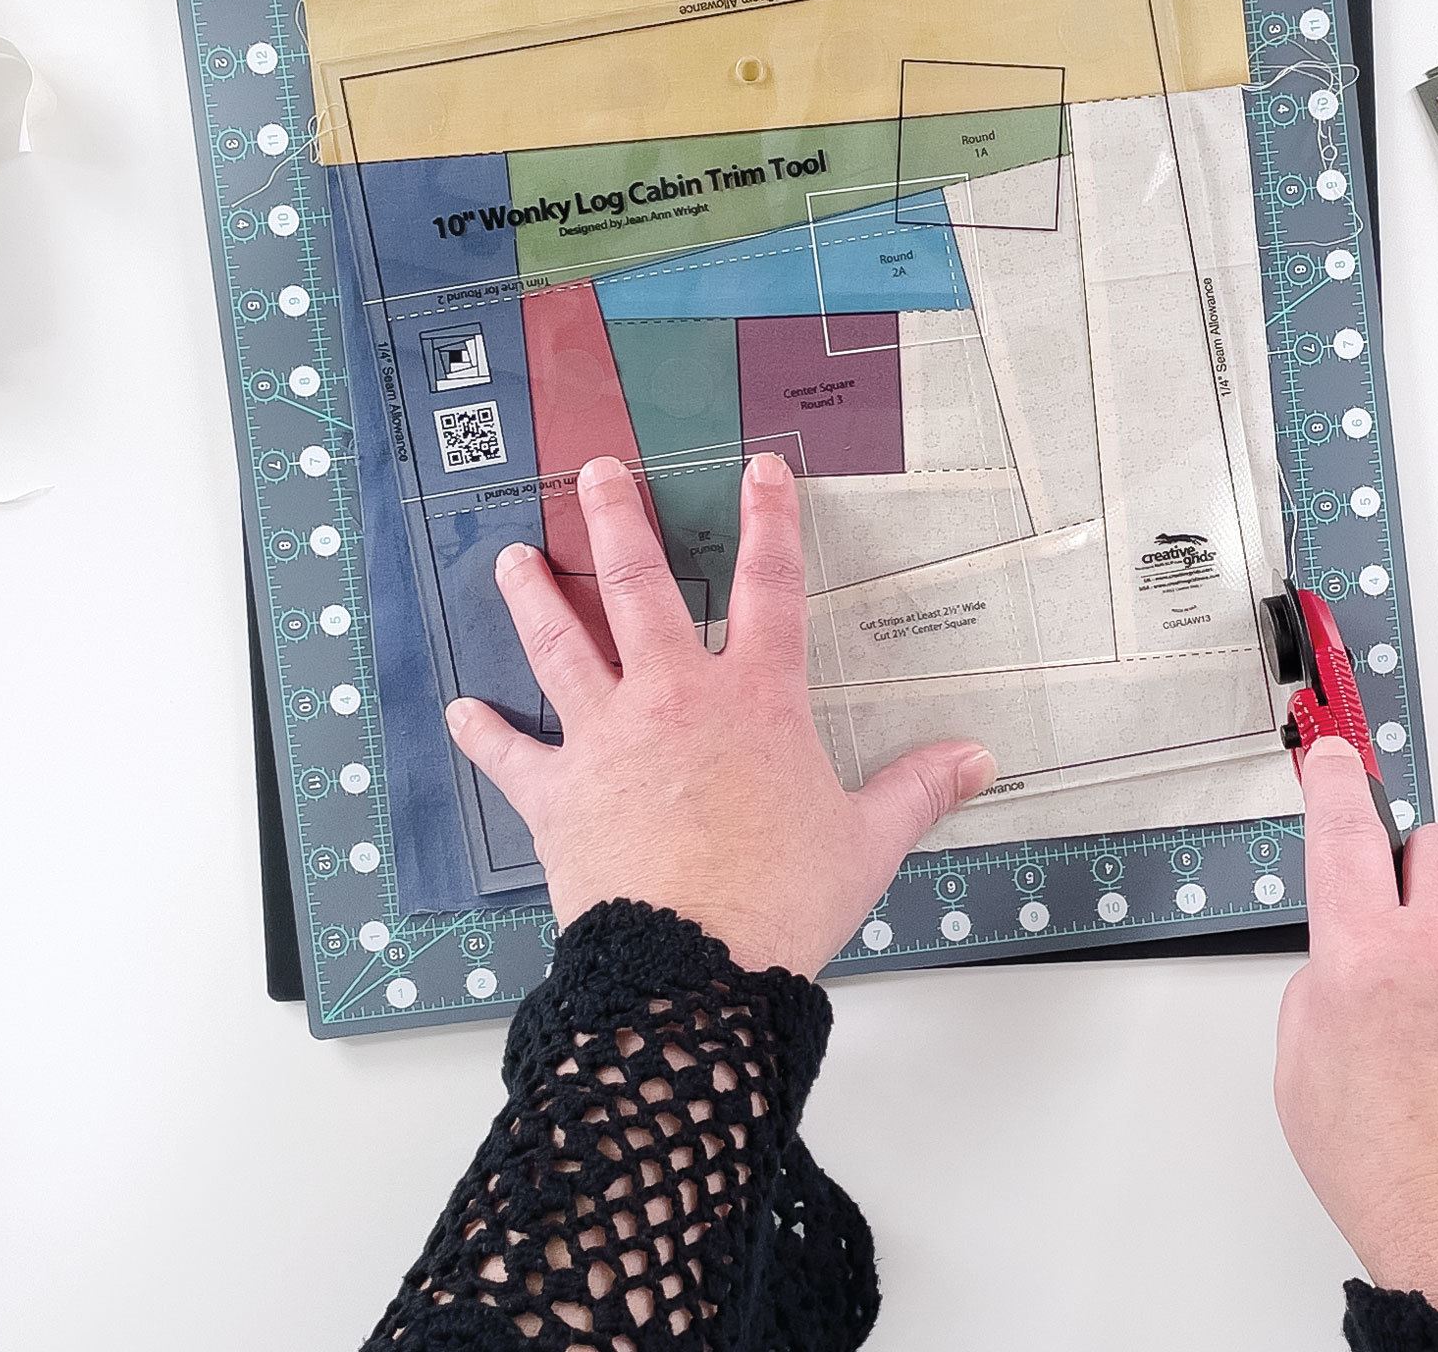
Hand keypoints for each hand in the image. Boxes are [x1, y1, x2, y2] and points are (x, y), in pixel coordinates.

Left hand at [446, 452, 995, 977]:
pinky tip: (459, 712)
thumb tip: (978, 760)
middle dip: (615, 523)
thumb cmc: (782, 900)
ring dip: (534, 598)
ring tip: (511, 557)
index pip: (770, 588)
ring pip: (561, 647)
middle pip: (638, 590)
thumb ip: (918, 790)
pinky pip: (511, 756)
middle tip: (594, 474)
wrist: (695, 969)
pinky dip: (484, 734)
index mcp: (755, 702)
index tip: (760, 469)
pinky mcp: (558, 796)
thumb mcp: (867, 841)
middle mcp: (674, 701)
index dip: (771, 522)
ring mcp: (606, 741)